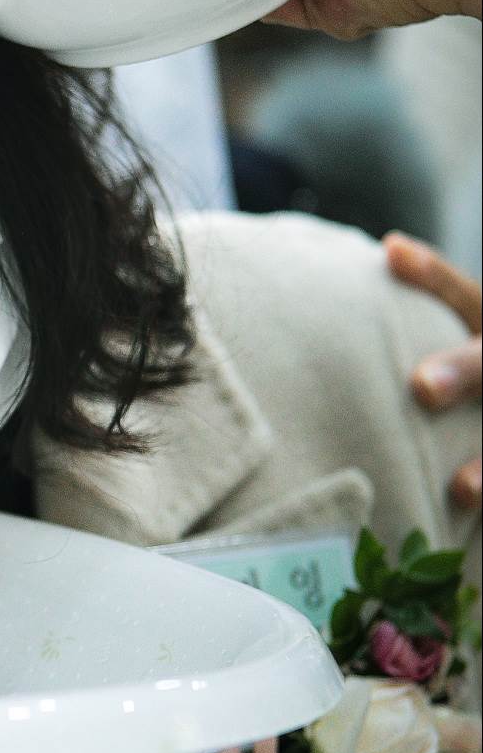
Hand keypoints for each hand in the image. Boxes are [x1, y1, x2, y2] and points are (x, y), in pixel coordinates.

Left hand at [384, 233, 481, 510]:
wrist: (470, 457)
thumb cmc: (437, 403)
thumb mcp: (429, 361)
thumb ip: (389, 346)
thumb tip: (287, 323)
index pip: (468, 297)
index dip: (436, 276)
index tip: (391, 250)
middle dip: (469, 370)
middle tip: (420, 386)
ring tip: (461, 486)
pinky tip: (463, 503)